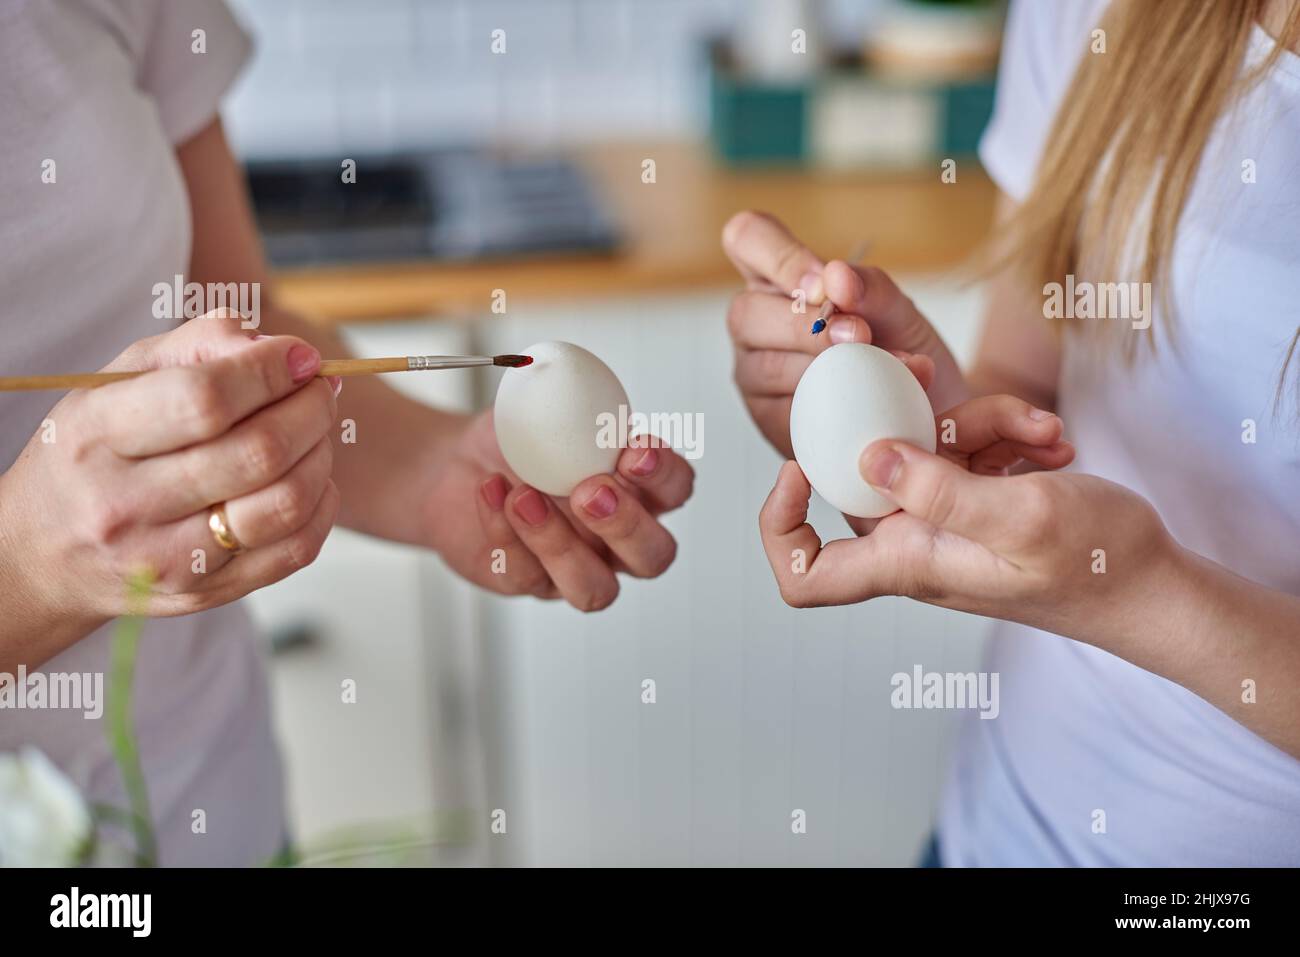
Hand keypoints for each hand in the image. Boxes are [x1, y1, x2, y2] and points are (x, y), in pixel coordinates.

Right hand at [0, 313, 340, 664]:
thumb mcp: (119, 380)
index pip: (205, 400)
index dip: (270, 372)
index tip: (301, 358)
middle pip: (259, 452)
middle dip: (311, 409)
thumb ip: (197, 346)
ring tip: (315, 432)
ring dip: (321, 456)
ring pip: (286, 504)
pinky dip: (320, 505)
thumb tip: (278, 349)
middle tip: (320, 390)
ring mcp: (168, 558)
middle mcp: (127, 504)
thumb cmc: (97, 450)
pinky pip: (295, 550)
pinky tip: (309, 478)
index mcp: (98, 435)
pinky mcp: (205, 593)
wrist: (46, 552)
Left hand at [418, 409, 693, 611]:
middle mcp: (616, 539)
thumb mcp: (544, 405)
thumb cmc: (515, 440)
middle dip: (626, 525)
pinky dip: (505, 532)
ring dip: (560, 544)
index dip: (664, 475)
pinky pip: (525, 576)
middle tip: (590, 491)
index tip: (636, 448)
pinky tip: (491, 491)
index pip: (676, 489)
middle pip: (653, 556)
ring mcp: (574, 567)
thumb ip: (572, 399)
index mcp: (638, 490)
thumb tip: (573, 376)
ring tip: (524, 497)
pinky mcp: (527, 582)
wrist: (456, 465)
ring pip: (594, 589)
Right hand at [722, 211, 969, 457]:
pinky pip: (786, 412)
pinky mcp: (768, 420)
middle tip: (862, 336)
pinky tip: (869, 404)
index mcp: (776, 280)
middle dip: (807, 325)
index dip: (780, 257)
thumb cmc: (898, 346)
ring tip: (886, 371)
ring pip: (766, 366)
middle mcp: (755, 325)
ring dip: (831, 368)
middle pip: (746, 312)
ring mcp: (754, 374)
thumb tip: (835, 278)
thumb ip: (870, 287)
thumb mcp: (897, 309)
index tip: (826, 285)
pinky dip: (835, 405)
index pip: (747, 238)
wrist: (927, 406)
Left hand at [757, 395, 1173, 639]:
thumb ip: (940, 489)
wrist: (1153, 583)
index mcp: (906, 562)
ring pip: (923, 448)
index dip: (781, 527)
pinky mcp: (974, 497)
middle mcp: (913, 541)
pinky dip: (1001, 433)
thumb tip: (867, 457)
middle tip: (929, 377)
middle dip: (902, 422)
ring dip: (977, 424)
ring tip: (1041, 429)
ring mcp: (944, 517)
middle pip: (863, 475)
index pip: (804, 575)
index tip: (797, 469)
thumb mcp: (1021, 518)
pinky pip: (963, 449)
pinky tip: (1048, 437)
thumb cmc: (1097, 565)